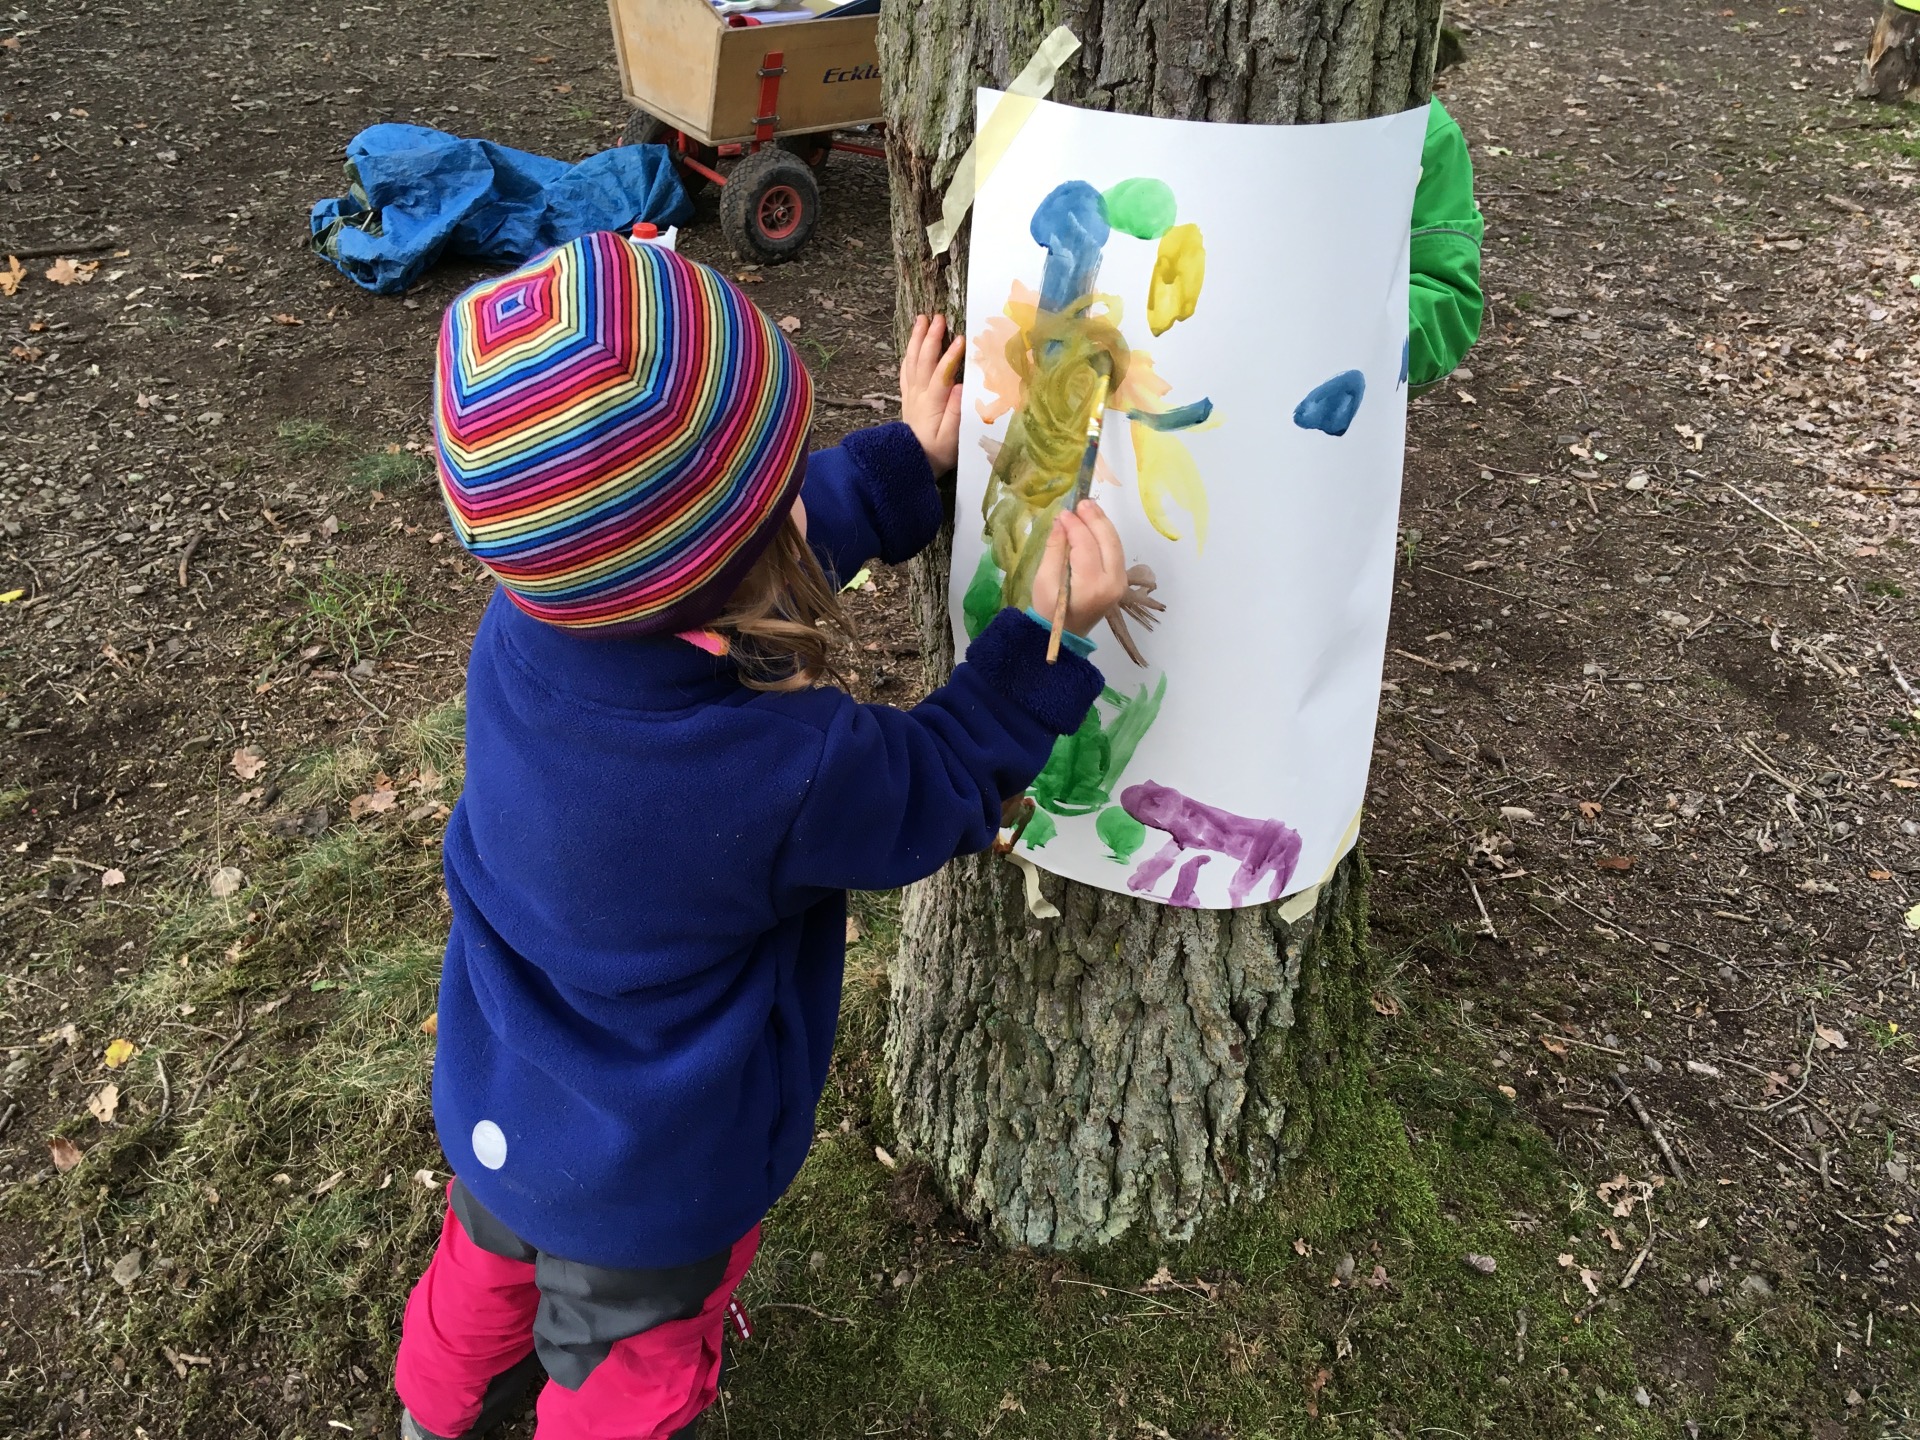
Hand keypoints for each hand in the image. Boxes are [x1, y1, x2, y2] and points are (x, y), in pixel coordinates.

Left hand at [899, 313, 964, 473]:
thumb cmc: (938, 453)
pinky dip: (909, 355)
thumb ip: (956, 412)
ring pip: (912, 361)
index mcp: (933, 404)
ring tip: (921, 319)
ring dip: (917, 339)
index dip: (951, 356)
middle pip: (923, 360)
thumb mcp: (952, 438)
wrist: (912, 463)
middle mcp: (919, 394)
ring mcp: (911, 394)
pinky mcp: (908, 397)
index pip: (941, 374)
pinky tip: (912, 345)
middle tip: (938, 317)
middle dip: (931, 337)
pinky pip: (906, 371)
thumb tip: (959, 387)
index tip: (961, 338)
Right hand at [1031, 500, 1127, 638]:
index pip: (1086, 545)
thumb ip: (1055, 549)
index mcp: (1091, 586)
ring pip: (1115, 544)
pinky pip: (1115, 551)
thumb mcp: (1044, 581)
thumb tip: (1061, 521)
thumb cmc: (1049, 612)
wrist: (1064, 637)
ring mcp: (1119, 583)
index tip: (1063, 513)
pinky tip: (1094, 524)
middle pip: (1107, 541)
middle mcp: (1112, 583)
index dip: (1075, 526)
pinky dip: (1105, 535)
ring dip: (1102, 524)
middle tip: (1081, 502)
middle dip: (1095, 518)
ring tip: (1088, 507)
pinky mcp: (1120, 581)